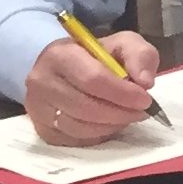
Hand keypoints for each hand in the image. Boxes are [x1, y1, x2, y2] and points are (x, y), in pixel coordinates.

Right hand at [23, 30, 159, 146]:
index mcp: (60, 55)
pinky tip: (110, 124)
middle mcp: (41, 82)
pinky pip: (74, 139)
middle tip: (142, 112)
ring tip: (128, 116)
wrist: (64, 68)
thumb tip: (145, 82)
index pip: (92, 79)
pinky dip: (98, 135)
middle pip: (85, 107)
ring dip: (111, 126)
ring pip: (79, 127)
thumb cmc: (96, 56)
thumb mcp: (122, 44)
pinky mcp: (41, 129)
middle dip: (120, 113)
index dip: (122, 93)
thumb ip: (139, 55)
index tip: (145, 100)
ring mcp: (38, 108)